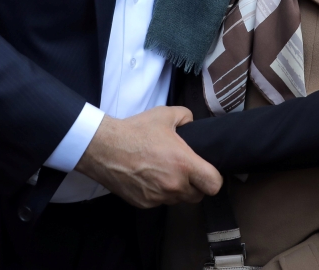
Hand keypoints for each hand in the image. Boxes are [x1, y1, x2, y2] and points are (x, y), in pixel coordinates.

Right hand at [76, 106, 221, 208]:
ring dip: (177, 190)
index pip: (214, 184)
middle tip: (187, 171)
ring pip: (178, 200)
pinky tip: (150, 178)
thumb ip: (186, 117)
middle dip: (196, 185)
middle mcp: (174, 185)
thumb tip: (192, 123)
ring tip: (166, 173)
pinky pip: (160, 202)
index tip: (208, 171)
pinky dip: (159, 193)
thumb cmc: (135, 131)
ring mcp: (158, 197)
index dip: (214, 178)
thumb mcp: (165, 114)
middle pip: (198, 196)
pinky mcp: (144, 203)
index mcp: (184, 164)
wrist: (104, 148)